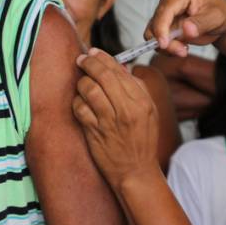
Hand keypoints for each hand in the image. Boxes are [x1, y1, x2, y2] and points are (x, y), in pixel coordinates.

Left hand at [72, 49, 160, 191]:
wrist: (136, 172)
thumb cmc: (142, 141)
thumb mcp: (149, 112)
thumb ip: (137, 88)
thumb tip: (119, 67)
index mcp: (141, 101)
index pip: (119, 70)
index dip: (103, 58)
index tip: (94, 52)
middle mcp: (126, 109)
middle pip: (102, 76)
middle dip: (89, 63)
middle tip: (82, 60)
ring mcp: (109, 121)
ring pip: (88, 89)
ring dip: (82, 83)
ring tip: (82, 83)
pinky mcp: (94, 132)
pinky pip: (80, 109)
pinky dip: (77, 102)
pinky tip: (80, 103)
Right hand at [145, 0, 225, 56]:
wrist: (222, 18)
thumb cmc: (221, 13)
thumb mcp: (216, 17)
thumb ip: (201, 23)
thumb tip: (186, 30)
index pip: (164, 11)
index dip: (161, 28)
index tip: (164, 45)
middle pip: (156, 23)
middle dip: (166, 41)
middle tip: (183, 52)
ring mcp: (164, 12)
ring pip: (153, 33)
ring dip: (166, 46)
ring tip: (185, 51)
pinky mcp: (164, 24)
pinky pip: (157, 39)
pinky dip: (168, 47)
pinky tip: (183, 47)